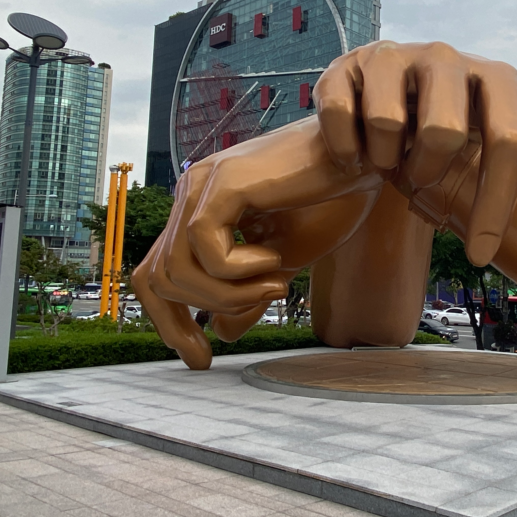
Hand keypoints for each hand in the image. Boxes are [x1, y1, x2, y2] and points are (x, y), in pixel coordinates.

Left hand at [134, 118, 389, 368]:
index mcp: (200, 208)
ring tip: (274, 286)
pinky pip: (204, 248)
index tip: (201, 358)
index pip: (157, 273)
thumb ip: (248, 293)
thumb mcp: (285, 261)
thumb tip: (221, 331)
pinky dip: (238, 271)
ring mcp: (203, 185)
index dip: (168, 323)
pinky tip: (276, 259)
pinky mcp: (224, 182)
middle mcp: (192, 193)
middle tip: (228, 338)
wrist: (362, 159)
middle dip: (185, 321)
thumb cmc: (330, 201)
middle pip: (154, 278)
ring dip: (226, 295)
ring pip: (176, 270)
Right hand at [314, 41, 516, 264]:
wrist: (378, 116)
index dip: (496, 205)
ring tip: (389, 156)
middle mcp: (449, 55)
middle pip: (444, 132)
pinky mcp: (345, 65)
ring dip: (387, 159)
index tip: (480, 255)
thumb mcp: (506, 147)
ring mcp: (394, 54)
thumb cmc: (451, 139)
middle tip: (421, 178)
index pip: (510, 143)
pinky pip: (344, 118)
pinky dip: (349, 151)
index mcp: (496, 78)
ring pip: (389, 123)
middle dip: (429, 174)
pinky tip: (357, 149)